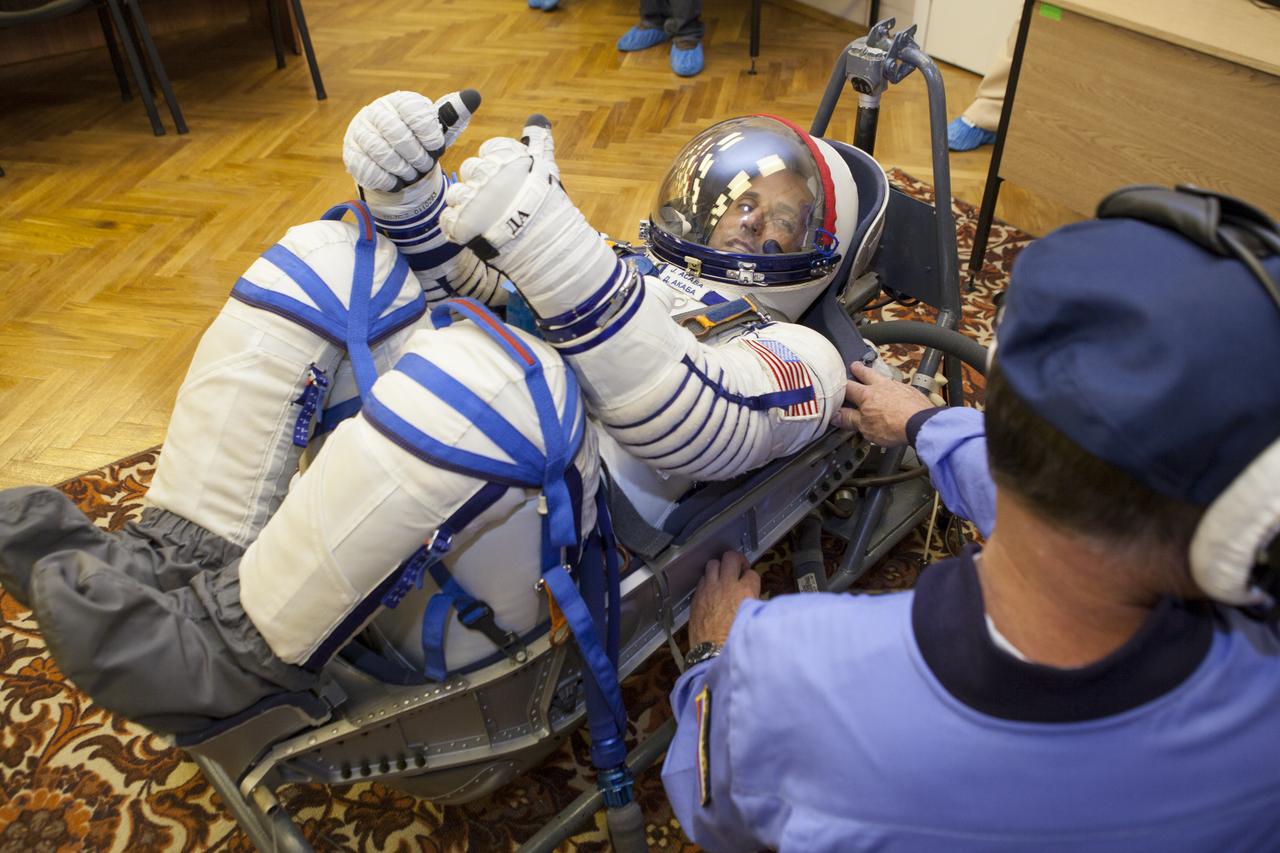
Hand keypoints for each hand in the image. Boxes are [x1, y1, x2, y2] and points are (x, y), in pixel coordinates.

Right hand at [343, 90, 480, 191]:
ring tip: (412, 175)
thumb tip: (473, 96)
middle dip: (417, 156)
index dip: (429, 134)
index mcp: (400, 101)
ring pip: (382, 153)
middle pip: (398, 135)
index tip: (438, 148)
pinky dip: (387, 180)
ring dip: (403, 169)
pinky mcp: (352, 153)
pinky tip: (397, 182)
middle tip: (425, 166)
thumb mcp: (436, 127)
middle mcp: (377, 112)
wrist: (386, 151)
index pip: (414, 112)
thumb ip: (453, 113)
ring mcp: (361, 132)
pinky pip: (369, 169)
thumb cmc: (416, 138)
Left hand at [440, 119, 616, 313]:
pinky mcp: (462, 226)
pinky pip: (448, 220)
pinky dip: (457, 227)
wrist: (550, 248)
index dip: (498, 165)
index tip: (509, 181)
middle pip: (470, 168)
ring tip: (484, 219)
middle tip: (498, 202)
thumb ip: (538, 143)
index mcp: (507, 159)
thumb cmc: (548, 207)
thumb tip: (537, 117)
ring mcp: (474, 201)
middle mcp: (488, 176)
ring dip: (466, 206)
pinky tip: (473, 231)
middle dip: (481, 183)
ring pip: (456, 194)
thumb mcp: (546, 170)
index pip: (490, 148)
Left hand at [689, 551, 761, 647]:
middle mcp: (727, 585)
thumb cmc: (735, 641)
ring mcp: (710, 589)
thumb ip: (754, 603)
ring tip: (722, 575)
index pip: (752, 573)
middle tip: (737, 567)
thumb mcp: (754, 619)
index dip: (751, 576)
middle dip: (736, 560)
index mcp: (745, 591)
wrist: (713, 653)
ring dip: (719, 567)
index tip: (750, 580)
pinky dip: (707, 580)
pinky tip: (711, 588)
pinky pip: (702, 579)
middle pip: (731, 557)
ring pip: (713, 563)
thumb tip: (754, 599)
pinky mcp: (697, 597)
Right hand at [833, 361, 933, 446]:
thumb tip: (836, 416)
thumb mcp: (865, 428)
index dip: (840, 386)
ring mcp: (897, 387)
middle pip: (867, 374)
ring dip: (878, 377)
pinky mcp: (912, 391)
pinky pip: (900, 386)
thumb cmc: (892, 426)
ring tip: (876, 377)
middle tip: (855, 365)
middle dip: (859, 370)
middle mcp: (881, 386)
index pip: (848, 387)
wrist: (921, 423)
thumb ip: (850, 420)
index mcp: (866, 395)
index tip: (835, 384)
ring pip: (884, 378)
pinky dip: (895, 388)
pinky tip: (897, 393)